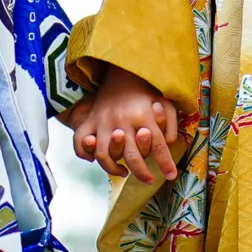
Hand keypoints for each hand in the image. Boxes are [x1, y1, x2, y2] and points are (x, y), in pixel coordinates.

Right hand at [69, 66, 182, 184]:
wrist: (122, 71)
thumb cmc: (146, 91)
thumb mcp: (165, 101)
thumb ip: (170, 123)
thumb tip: (169, 144)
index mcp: (143, 114)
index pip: (157, 145)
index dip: (165, 163)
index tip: (171, 176)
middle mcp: (122, 120)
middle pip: (132, 155)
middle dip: (142, 172)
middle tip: (150, 180)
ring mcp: (103, 121)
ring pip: (104, 154)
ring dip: (113, 169)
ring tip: (124, 172)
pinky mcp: (90, 120)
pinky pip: (80, 142)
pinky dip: (85, 154)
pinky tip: (97, 160)